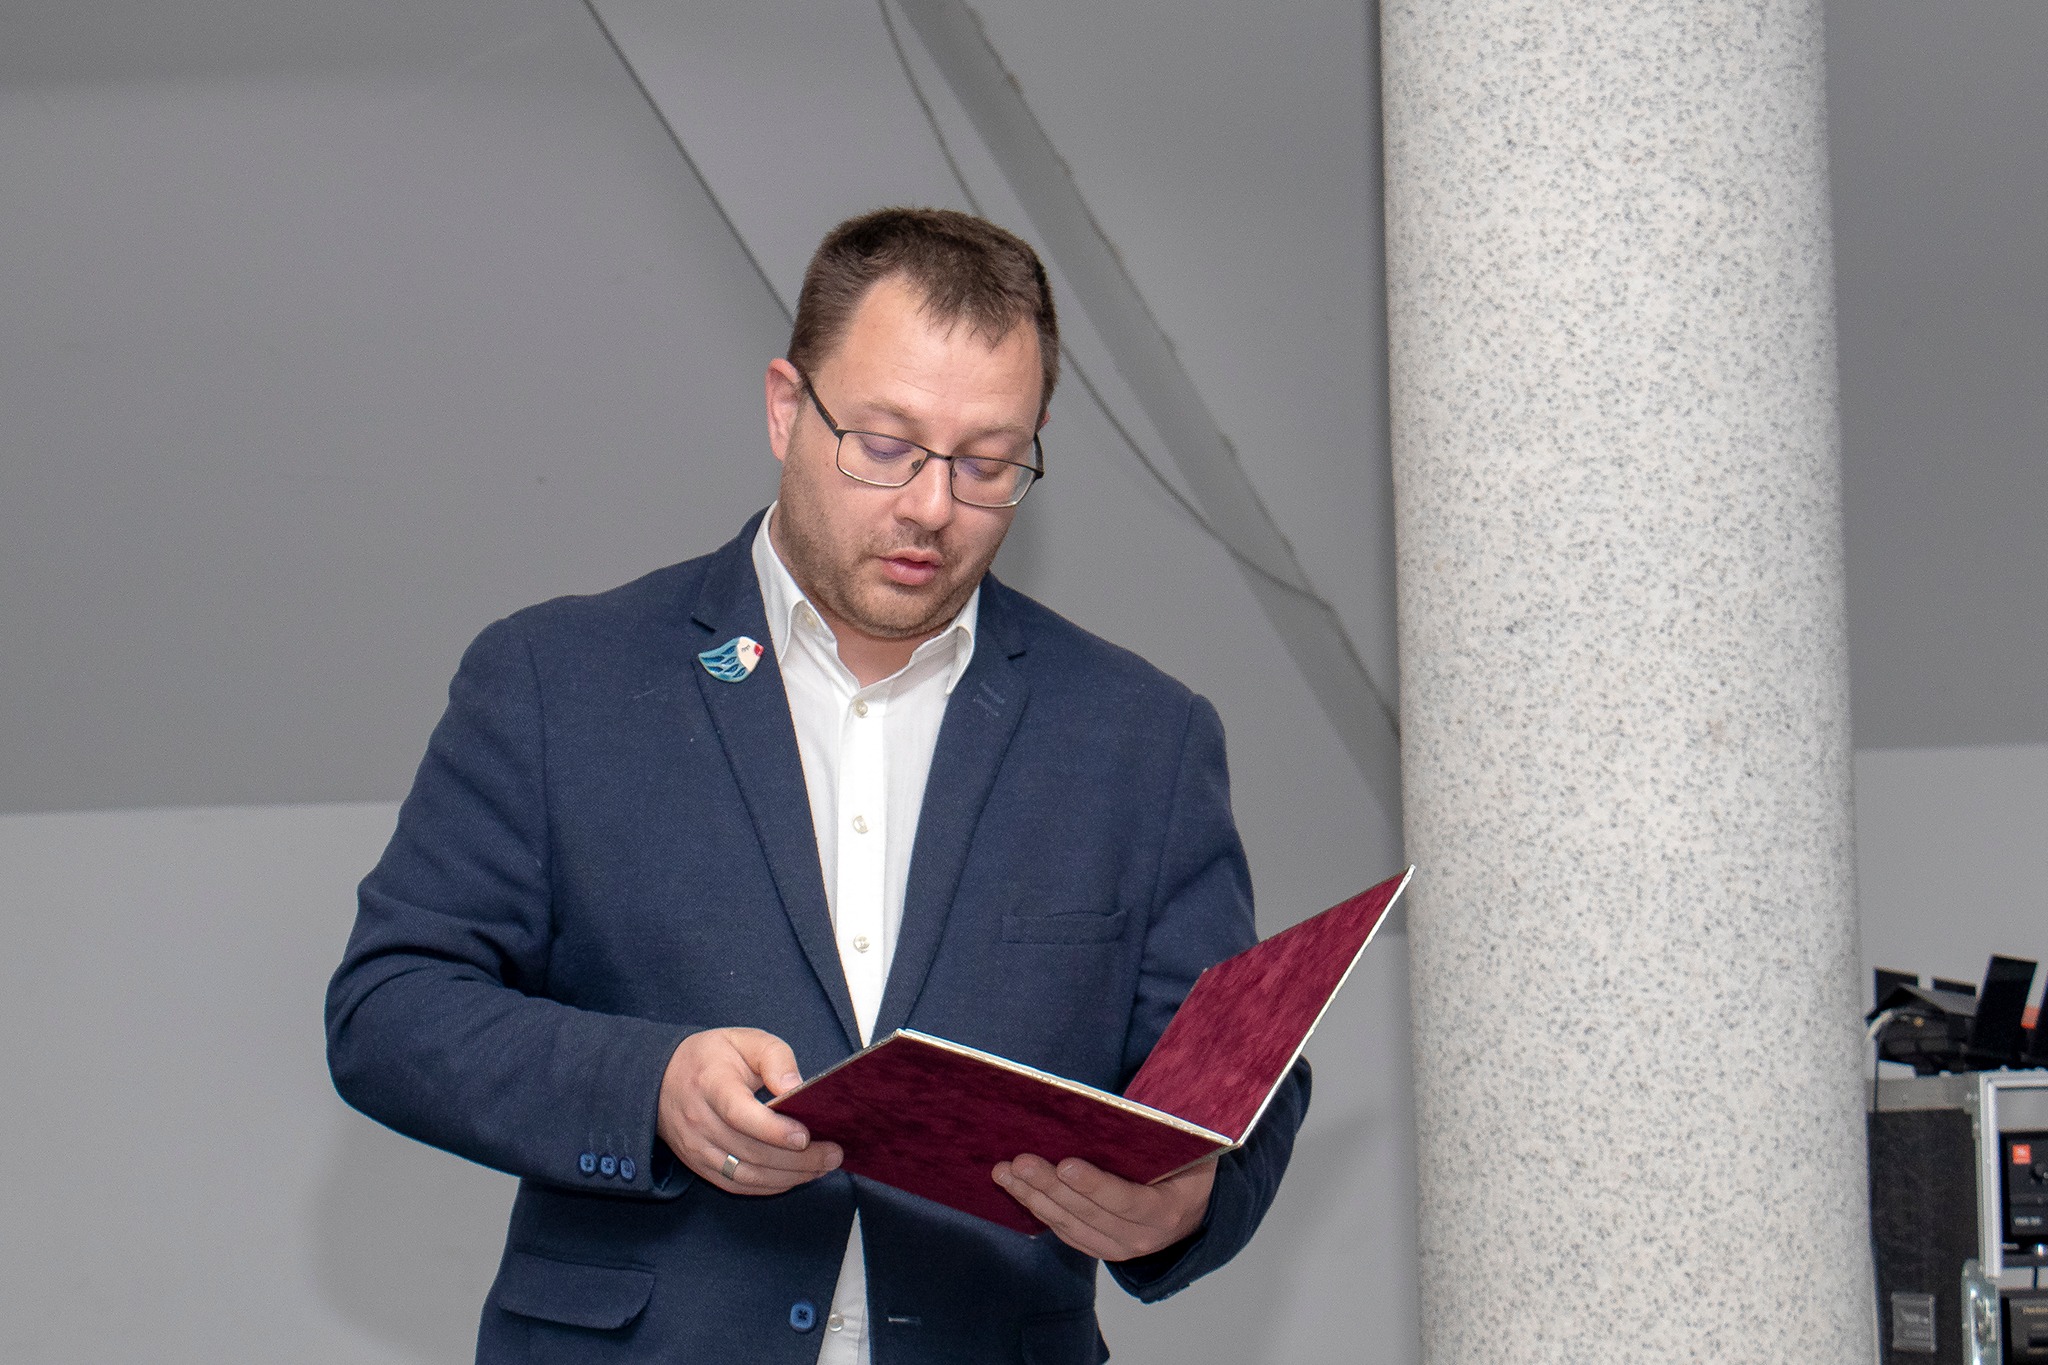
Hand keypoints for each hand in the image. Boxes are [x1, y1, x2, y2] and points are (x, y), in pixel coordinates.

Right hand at [657, 1028, 841, 1194]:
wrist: (662, 1079)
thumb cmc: (713, 1057)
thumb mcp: (746, 1040)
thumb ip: (775, 1058)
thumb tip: (797, 1088)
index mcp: (711, 1083)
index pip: (739, 1113)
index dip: (773, 1130)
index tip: (805, 1136)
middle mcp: (699, 1120)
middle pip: (750, 1150)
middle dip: (797, 1159)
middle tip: (833, 1154)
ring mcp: (697, 1148)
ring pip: (746, 1173)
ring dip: (789, 1176)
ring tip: (823, 1166)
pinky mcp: (700, 1165)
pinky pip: (738, 1184)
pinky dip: (770, 1185)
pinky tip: (796, 1176)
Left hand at [993, 1153, 1215, 1260]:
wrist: (1193, 1213)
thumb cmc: (1188, 1170)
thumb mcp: (1191, 1150)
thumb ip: (1166, 1131)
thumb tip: (1133, 1102)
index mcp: (1167, 1210)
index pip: (1127, 1200)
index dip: (1095, 1185)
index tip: (1065, 1164)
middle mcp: (1142, 1237)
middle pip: (1088, 1213)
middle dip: (1049, 1186)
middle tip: (1020, 1162)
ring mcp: (1118, 1248)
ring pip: (1068, 1224)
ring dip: (1033, 1197)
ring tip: (1005, 1171)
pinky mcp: (1098, 1248)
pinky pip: (1063, 1231)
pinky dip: (1037, 1209)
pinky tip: (1015, 1187)